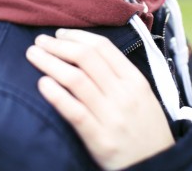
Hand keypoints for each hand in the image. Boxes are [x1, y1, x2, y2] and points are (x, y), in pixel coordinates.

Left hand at [26, 29, 174, 169]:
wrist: (159, 166)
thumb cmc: (145, 128)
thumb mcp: (143, 96)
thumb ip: (120, 75)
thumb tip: (87, 52)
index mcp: (135, 80)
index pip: (103, 47)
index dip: (77, 36)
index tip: (59, 34)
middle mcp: (124, 94)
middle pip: (86, 58)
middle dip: (58, 45)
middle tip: (39, 41)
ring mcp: (112, 116)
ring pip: (76, 80)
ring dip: (50, 63)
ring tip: (32, 56)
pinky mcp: (100, 139)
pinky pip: (75, 112)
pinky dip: (56, 95)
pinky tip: (42, 84)